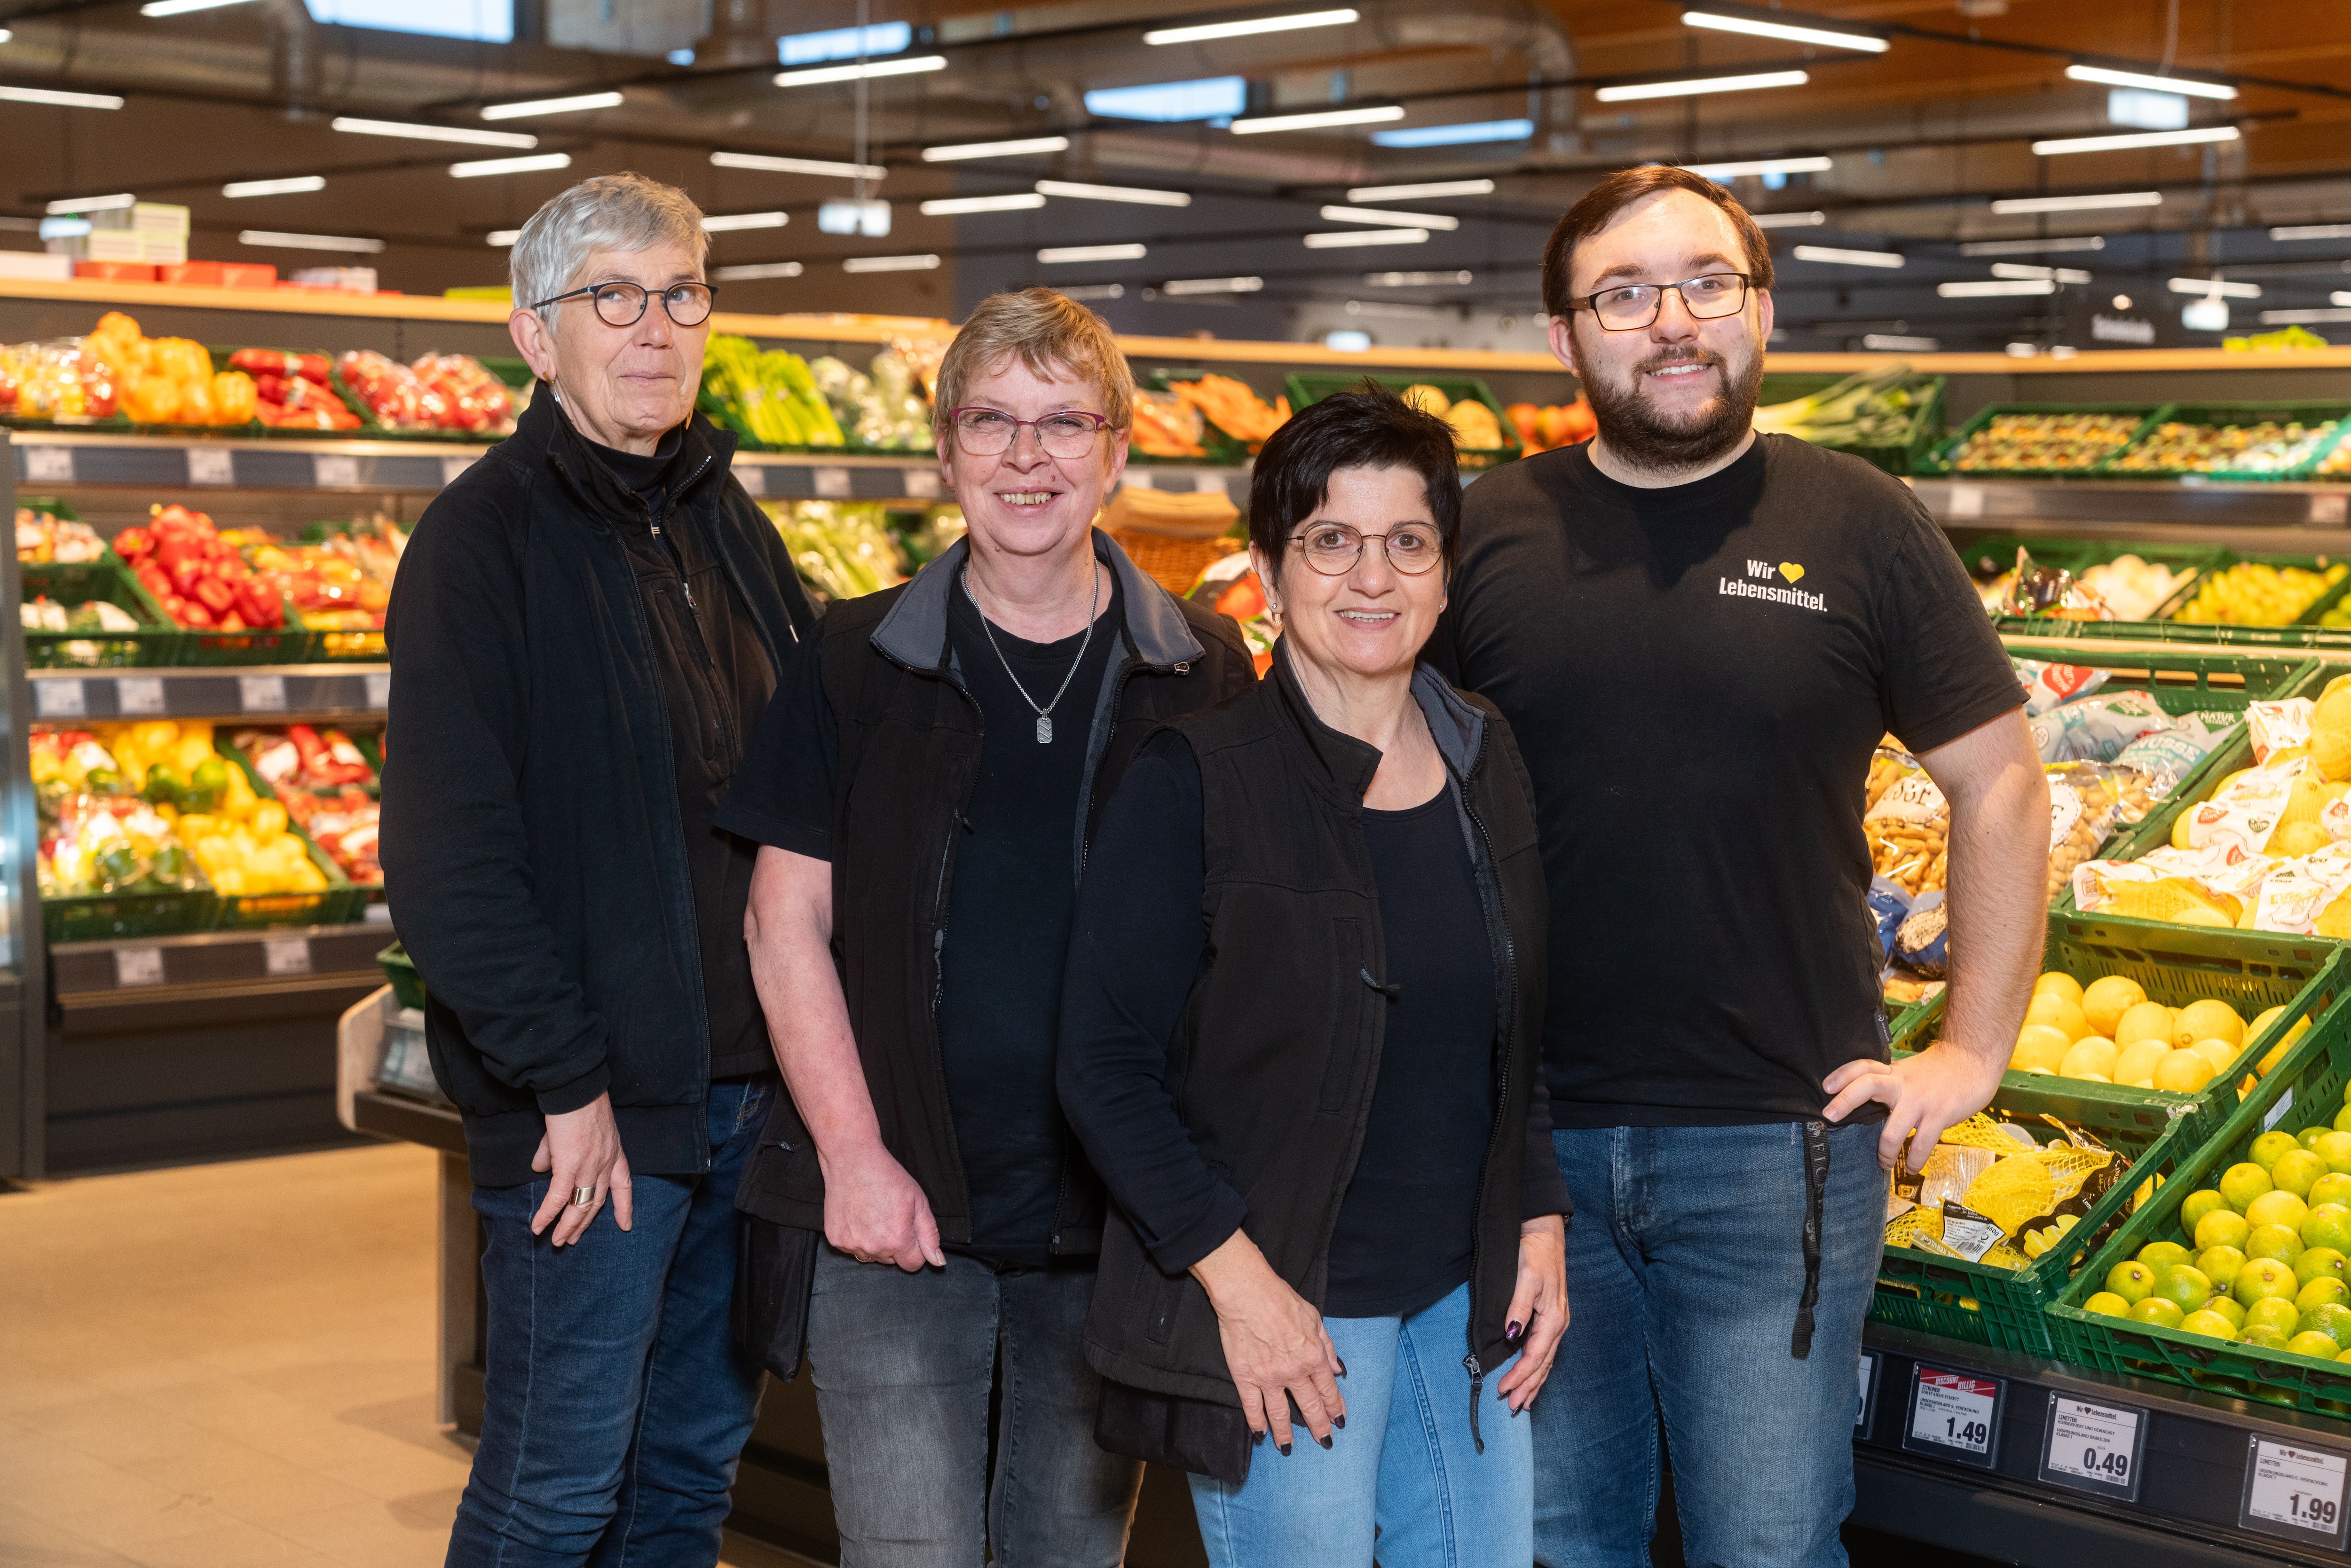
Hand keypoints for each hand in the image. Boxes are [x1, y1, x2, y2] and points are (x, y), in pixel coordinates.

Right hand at [529, 1092, 631, 1246]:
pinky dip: (548, 1215)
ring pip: (581, 1206)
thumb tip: (539, 1168)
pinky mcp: (569, 1166)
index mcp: (613, 1153)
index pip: (624, 1185)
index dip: (624, 1207)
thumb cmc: (576, 1105)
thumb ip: (557, 1153)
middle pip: (598, 1201)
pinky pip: (559, 1198)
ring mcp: (589, 1166)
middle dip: (585, 1223)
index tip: (626, 1225)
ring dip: (568, 1227)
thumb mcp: (575, 1132)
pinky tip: (538, 1227)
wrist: (574, 1089)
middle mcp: (605, 1163)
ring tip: (558, 1242)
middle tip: (572, 1240)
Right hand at [818, 1141, 944, 1270]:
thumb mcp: (919, 1202)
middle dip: (894, 1245)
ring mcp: (852, 1245)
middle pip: (892, 1260)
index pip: (913, 1265)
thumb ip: (929, 1235)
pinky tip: (857, 1216)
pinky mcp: (836, 1240)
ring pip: (871, 1256)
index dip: (914, 1249)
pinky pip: (852, 1248)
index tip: (909, 1232)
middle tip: (889, 1217)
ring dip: (874, 1243)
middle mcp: (874, 1247)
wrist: (852, 1161)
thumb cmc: (887, 1177)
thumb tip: (938, 1262)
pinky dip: (856, 1237)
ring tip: (872, 1215)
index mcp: (898, 1240)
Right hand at [1190, 1230, 1344, 1453]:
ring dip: (1286, 1434)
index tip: (1339, 1420)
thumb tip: (1338, 1369)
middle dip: (1319, 1427)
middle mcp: (1294, 1372)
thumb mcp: (1314, 1317)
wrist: (1247, 1293)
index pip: (1328, 1390)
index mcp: (1313, 1356)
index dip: (1335, 1407)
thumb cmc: (1281, 1299)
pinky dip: (1256, 1423)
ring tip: (1289, 1449)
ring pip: (1280, 1414)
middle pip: (1310, 1407)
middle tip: (1324, 1441)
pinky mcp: (1245, 1378)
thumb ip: (1327, 1346)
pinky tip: (1260, 1435)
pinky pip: (1252, 1407)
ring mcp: (1269, 1378)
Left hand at [1495, 1215, 1567, 1412]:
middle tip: (1513, 1407)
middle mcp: (1559, 1325)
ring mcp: (1558, 1322)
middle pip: (1543, 1364)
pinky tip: (1534, 1376)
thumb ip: (1518, 1309)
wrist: (1545, 1236)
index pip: (1534, 1356)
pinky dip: (1539, 1367)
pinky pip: (1546, 1350)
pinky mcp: (1553, 1318)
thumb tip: (1512, 1336)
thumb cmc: (1533, 1255)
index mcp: (1553, 1319)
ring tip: (1524, 1402)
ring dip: (1535, 1382)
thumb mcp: (1524, 1279)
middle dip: (1529, 1387)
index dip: (1519, 1375)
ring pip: (1546, 1360)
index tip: (1503, 1389)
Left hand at [1822, 1037, 2006, 1172]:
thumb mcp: (1910, 1072)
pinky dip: (1916, 1160)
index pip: (1863, 1067)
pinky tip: (1913, 1167)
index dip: (1842, 1074)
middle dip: (1846, 1100)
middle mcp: (1903, 1083)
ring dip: (1885, 1152)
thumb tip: (1868, 1104)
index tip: (1825, 1086)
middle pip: (1868, 1085)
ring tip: (1883, 1163)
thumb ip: (1891, 1084)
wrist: (1974, 1061)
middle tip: (1830, 1116)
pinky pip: (1922, 1143)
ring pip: (1894, 1129)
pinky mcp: (1939, 1115)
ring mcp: (1921, 1100)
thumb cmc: (1940, 1070)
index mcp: (1894, 1072)